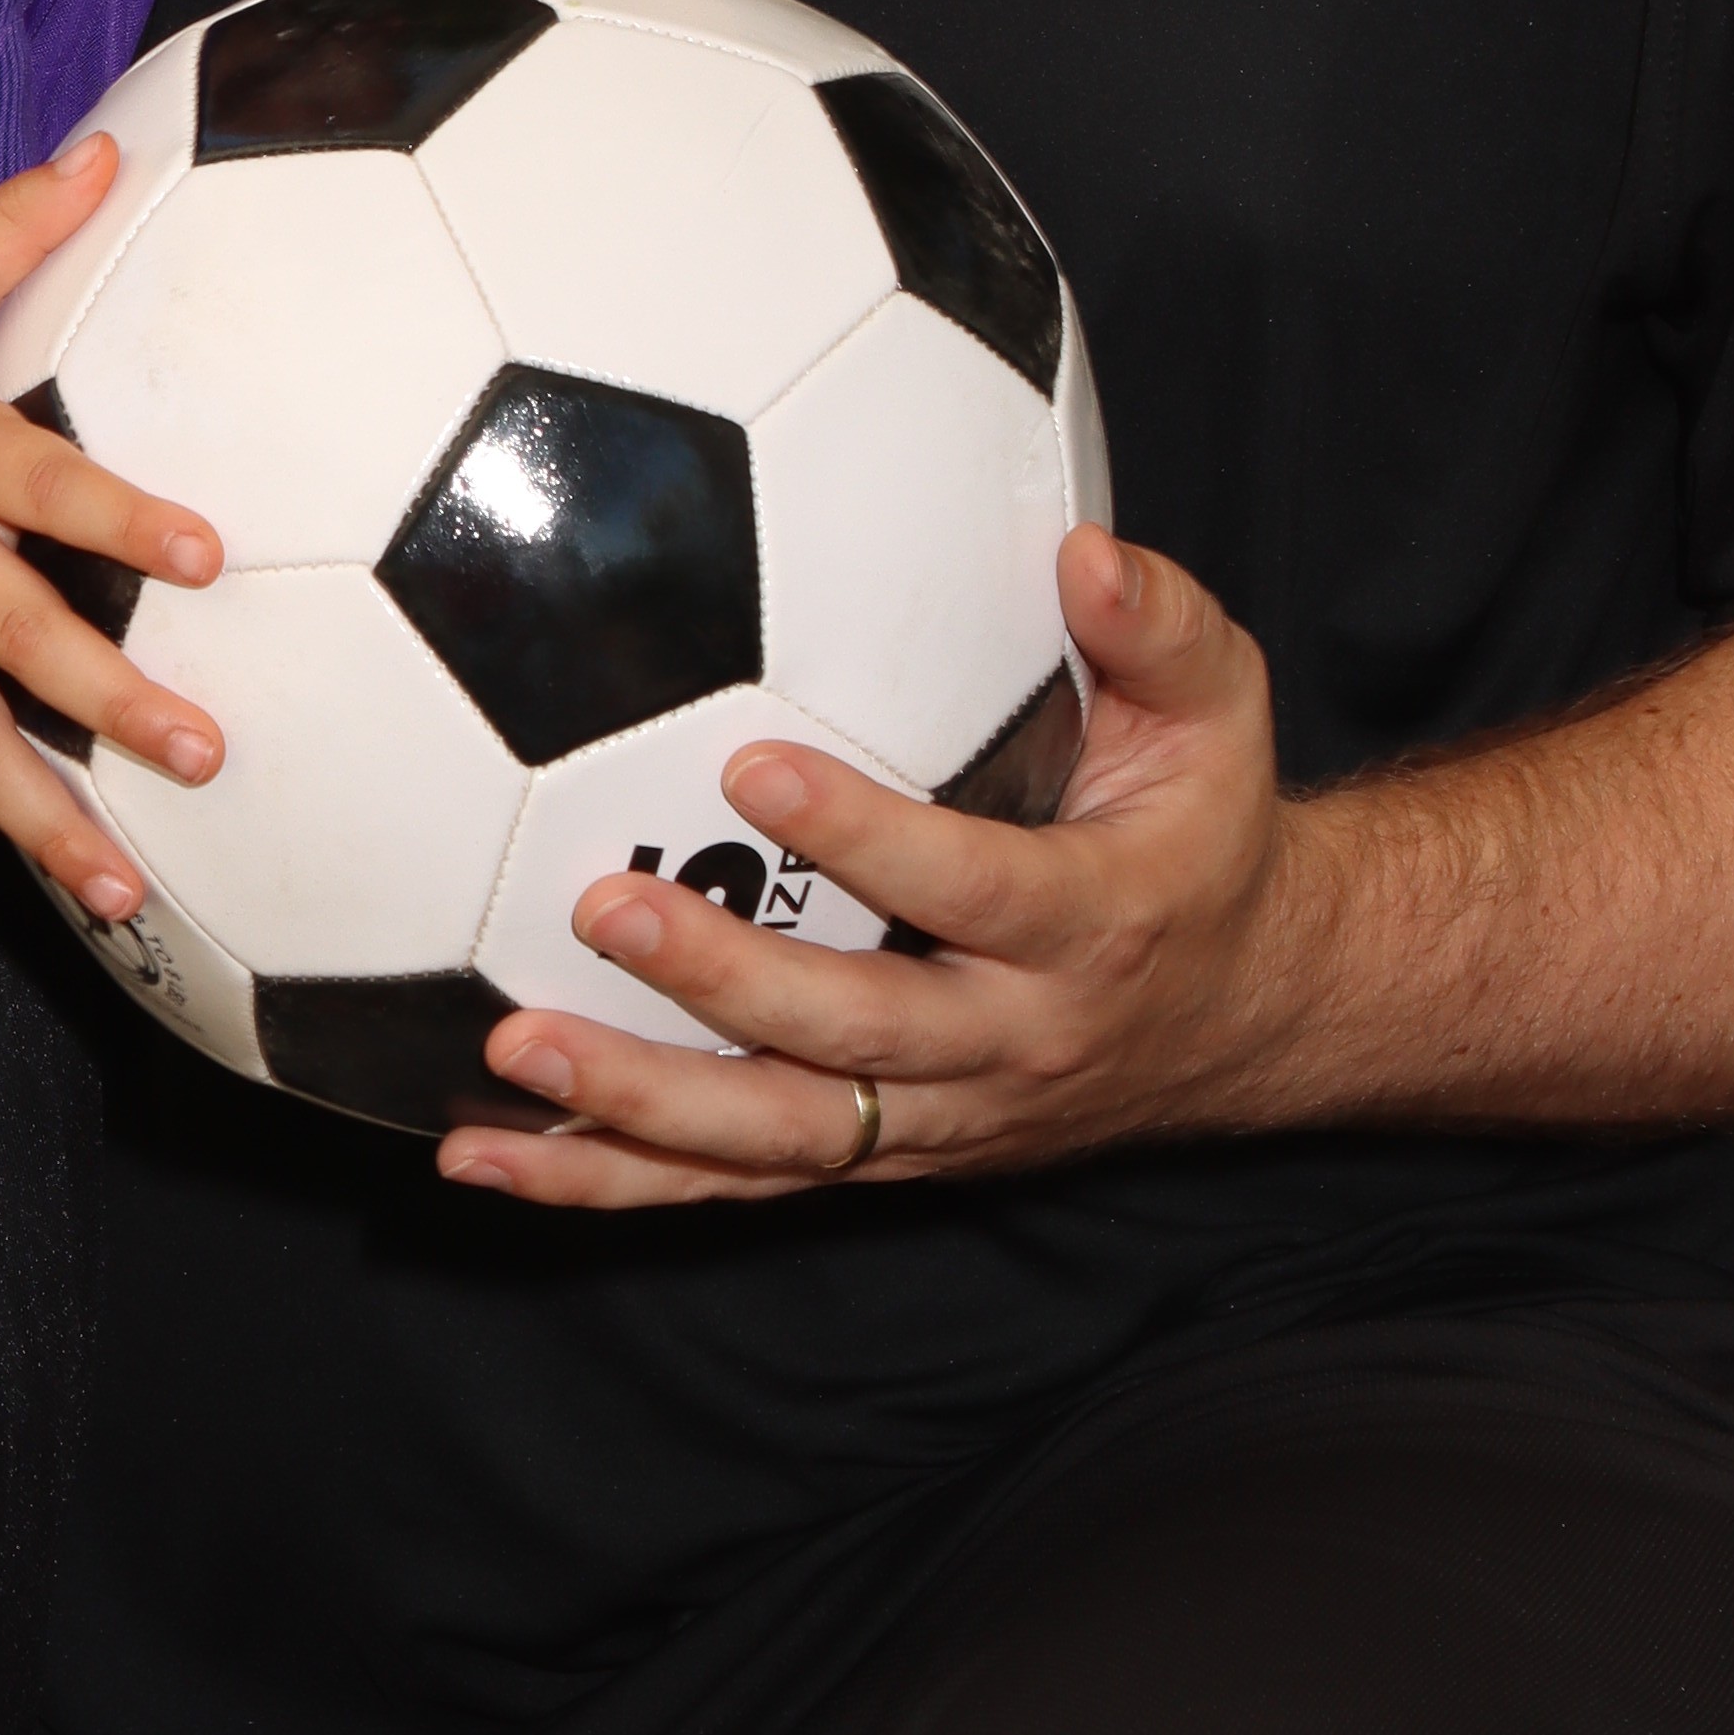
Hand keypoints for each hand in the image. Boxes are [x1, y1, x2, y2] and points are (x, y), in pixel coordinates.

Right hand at [0, 135, 225, 916]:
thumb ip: (15, 226)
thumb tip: (104, 148)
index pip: (50, 482)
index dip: (126, 518)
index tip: (208, 558)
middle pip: (22, 638)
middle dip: (115, 703)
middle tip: (204, 754)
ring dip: (44, 816)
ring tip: (120, 886)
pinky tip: (22, 846)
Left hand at [438, 530, 1301, 1211]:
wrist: (1245, 1010)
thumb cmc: (1203, 836)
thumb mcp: (1220, 720)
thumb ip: (1162, 629)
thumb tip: (1084, 550)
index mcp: (1091, 926)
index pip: (971, 890)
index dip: (866, 838)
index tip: (753, 763)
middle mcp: (1010, 1043)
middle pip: (855, 1036)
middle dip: (723, 983)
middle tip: (604, 905)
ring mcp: (939, 1118)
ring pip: (781, 1139)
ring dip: (640, 1108)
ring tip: (516, 1049)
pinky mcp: (884, 1155)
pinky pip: (739, 1184)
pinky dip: (611, 1180)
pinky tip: (488, 1154)